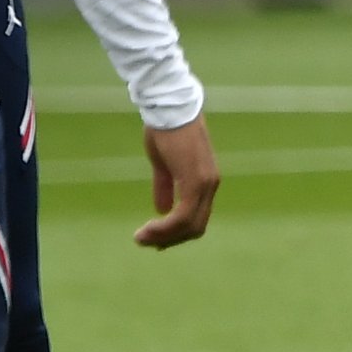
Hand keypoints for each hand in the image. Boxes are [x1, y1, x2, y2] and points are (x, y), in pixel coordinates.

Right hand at [134, 117, 218, 247]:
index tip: (155, 239)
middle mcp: (210, 185)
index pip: (197, 218)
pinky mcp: (195, 182)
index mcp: (205, 181)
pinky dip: (165, 228)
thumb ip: (165, 186)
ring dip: (164, 236)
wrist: (169, 109)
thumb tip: (161, 209)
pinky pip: (183, 215)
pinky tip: (148, 230)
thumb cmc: (165, 131)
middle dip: (169, 239)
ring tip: (141, 238)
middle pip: (195, 227)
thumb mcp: (163, 164)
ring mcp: (205, 184)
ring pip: (189, 225)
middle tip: (145, 242)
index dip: (176, 232)